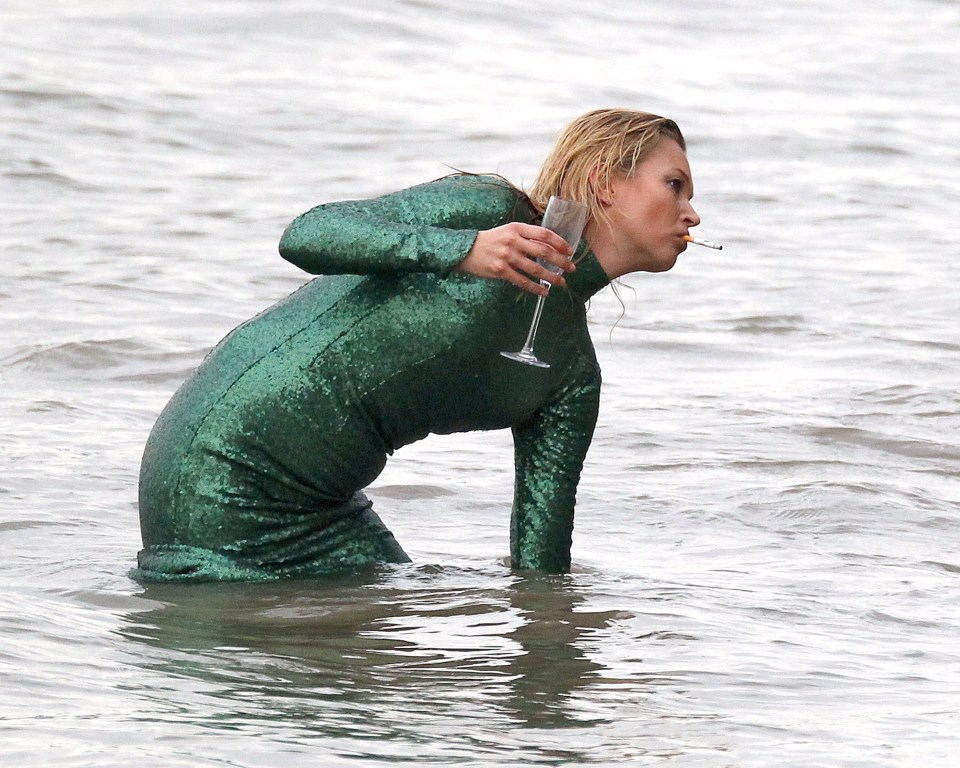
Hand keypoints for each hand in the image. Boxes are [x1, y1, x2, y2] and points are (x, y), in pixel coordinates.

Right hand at [455, 223, 576, 295]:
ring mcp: (507, 256)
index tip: (569, 250)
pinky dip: (535, 288)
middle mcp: (513, 241)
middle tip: (571, 268)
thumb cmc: (489, 241)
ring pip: (535, 268)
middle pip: (544, 251)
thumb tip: (547, 247)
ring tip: (561, 282)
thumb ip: (525, 237)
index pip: (544, 234)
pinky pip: (522, 281)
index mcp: (516, 228)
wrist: (465, 249)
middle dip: (561, 261)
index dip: (559, 242)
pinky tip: (544, 292)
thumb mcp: (507, 232)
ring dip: (551, 277)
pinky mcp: (501, 271)